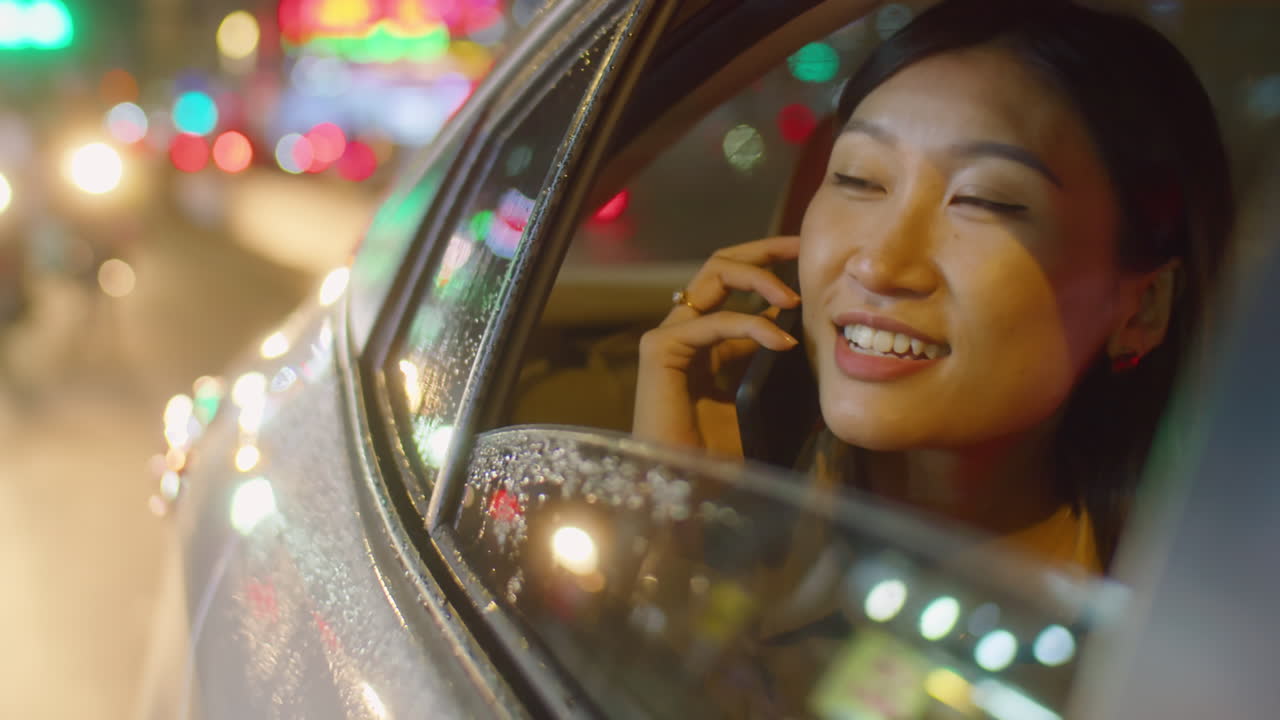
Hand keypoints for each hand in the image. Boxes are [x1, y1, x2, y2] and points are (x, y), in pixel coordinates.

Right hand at [633, 236, 801, 455]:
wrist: (686, 487)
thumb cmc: (719, 457)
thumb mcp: (761, 401)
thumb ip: (775, 370)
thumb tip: (815, 350)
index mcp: (709, 342)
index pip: (737, 287)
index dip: (772, 268)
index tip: (810, 261)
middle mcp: (687, 331)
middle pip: (720, 265)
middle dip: (763, 250)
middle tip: (801, 247)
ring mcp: (669, 336)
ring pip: (713, 275)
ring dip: (759, 277)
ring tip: (797, 299)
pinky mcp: (660, 349)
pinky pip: (712, 320)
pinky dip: (752, 325)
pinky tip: (783, 342)